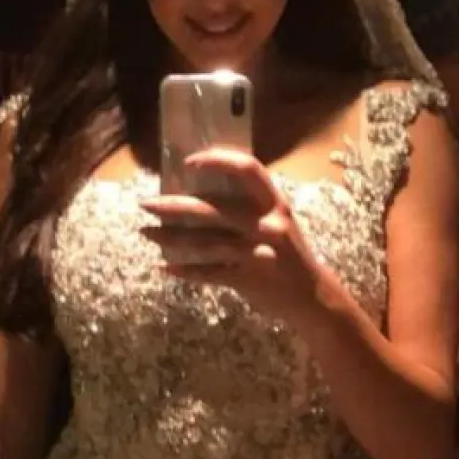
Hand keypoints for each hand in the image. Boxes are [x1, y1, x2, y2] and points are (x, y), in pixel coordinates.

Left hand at [140, 149, 322, 324]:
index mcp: (275, 204)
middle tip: (146, 204)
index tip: (189, 163)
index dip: (218, 160)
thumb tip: (202, 194)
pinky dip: (185, 271)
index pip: (247, 169)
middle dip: (174, 206)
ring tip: (146, 233)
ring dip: (170, 238)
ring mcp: (258, 253)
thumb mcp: (278, 223)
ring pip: (205, 242)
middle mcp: (267, 225)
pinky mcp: (249, 279)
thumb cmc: (288, 255)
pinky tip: (165, 268)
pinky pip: (210, 273)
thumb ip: (251, 208)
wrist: (313, 298)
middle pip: (213, 210)